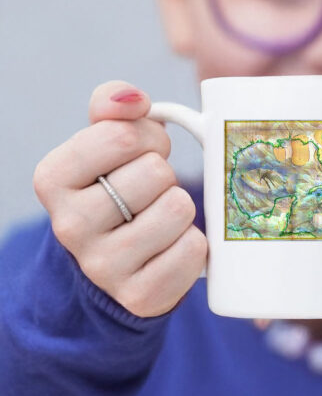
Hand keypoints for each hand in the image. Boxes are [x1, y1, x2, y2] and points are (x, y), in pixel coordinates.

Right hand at [33, 80, 206, 316]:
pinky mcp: (140, 296)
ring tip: (160, 218)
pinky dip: (193, 243)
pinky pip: (193, 249)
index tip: (141, 153)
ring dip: (181, 208)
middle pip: (157, 172)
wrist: (118, 261)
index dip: (148, 138)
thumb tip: (133, 99)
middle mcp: (69, 225)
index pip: (122, 136)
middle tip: (151, 192)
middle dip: (164, 176)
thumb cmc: (117, 188)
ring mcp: (103, 266)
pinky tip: (171, 247)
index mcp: (53, 178)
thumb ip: (113, 105)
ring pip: (178, 208)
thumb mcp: (106, 141)